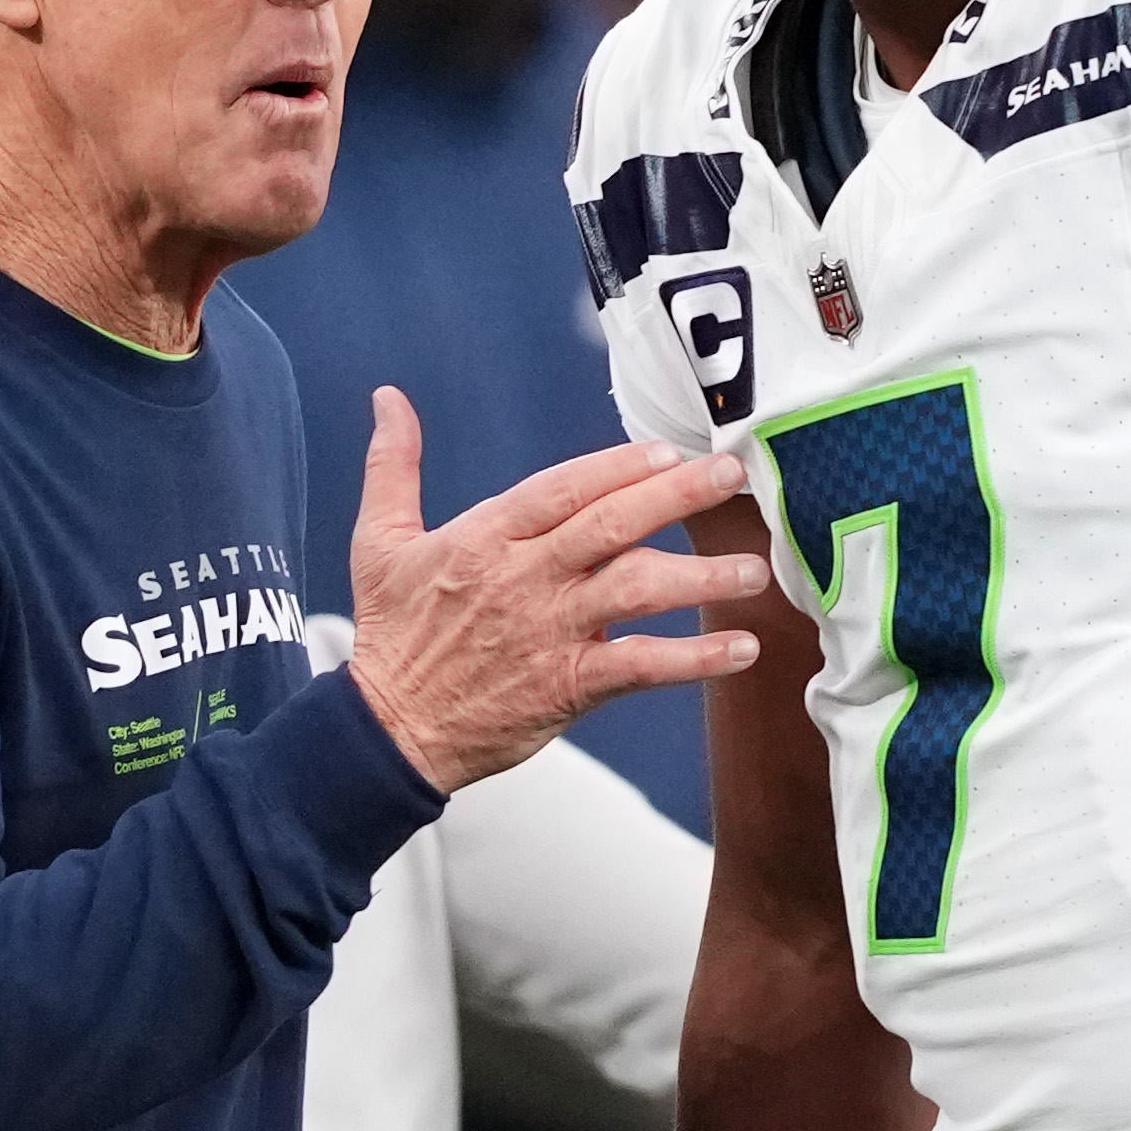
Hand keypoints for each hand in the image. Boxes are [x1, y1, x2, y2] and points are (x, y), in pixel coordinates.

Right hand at [346, 391, 771, 788]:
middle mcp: (522, 580)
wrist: (389, 730)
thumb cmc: (392, 635)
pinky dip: (693, 659)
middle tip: (729, 474)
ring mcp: (548, 633)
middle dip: (675, 496)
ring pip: (636, 592)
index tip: (665, 450)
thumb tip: (388, 400)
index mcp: (483, 538)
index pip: (561, 489)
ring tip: (752, 568)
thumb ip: (393, 466)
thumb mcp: (378, 542)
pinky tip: (739, 649)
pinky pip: (641, 667)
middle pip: (610, 526)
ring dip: (700, 578)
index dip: (616, 466)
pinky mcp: (566, 686)